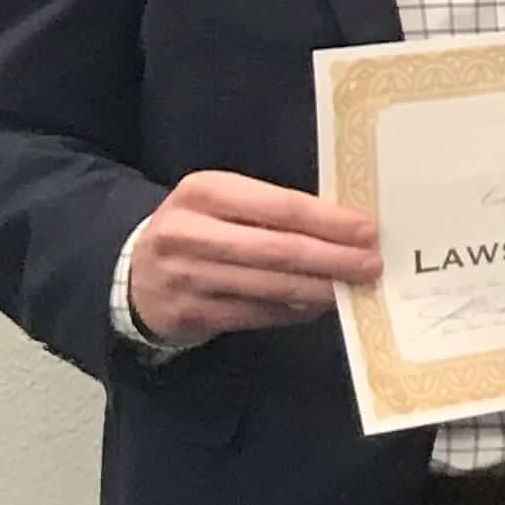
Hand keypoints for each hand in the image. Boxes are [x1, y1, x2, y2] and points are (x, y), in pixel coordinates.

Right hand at [127, 171, 381, 340]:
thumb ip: (272, 210)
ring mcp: (186, 276)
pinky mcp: (189, 313)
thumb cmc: (199, 230)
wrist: (134, 272)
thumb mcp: (224, 204)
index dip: (330, 221)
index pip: (281, 206)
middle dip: (333, 259)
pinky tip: (317, 306)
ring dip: (320, 289)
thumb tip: (346, 229)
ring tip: (352, 287)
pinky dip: (293, 311)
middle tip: (371, 265)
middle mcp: (189, 232)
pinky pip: (256, 313)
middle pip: (279, 249)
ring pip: (270, 285)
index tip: (368, 231)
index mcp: (204, 191)